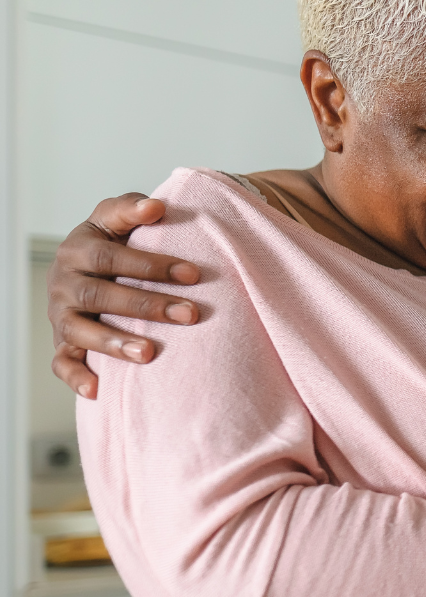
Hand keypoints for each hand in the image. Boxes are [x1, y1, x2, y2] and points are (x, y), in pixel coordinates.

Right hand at [48, 194, 201, 397]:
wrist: (88, 264)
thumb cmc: (114, 241)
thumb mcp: (118, 218)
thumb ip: (133, 209)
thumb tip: (157, 207)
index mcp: (77, 249)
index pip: (112, 256)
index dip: (151, 265)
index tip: (194, 274)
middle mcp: (64, 282)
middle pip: (100, 295)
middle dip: (146, 305)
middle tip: (190, 314)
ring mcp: (61, 314)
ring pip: (79, 331)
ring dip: (113, 343)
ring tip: (149, 354)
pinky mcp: (62, 340)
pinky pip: (61, 362)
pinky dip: (76, 377)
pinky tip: (98, 390)